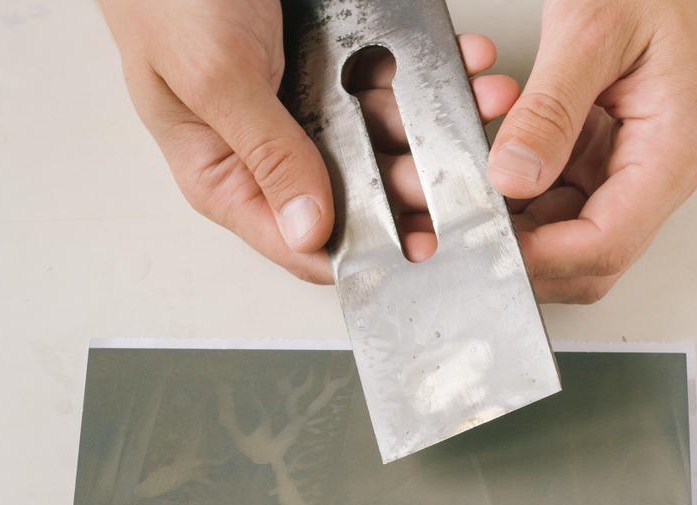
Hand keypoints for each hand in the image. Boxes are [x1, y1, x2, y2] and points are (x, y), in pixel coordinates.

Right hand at [98, 0, 515, 280]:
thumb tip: (309, 231)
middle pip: (354, 193)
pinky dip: (426, 69)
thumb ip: (266, 154)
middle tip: (462, 173)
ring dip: (435, 121)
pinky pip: (387, 77)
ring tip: (482, 102)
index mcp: (223, 172)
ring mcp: (301, 104)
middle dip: (414, 182)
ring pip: (381, 134)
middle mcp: (267, 147)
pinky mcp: (326, 62)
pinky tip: (463, 62)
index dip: (360, 250)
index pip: (296, 241)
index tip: (419, 247)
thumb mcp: (214, 77)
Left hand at [488, 0, 696, 302]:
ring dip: (517, 219)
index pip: (606, 244)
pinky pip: (558, 194)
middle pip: (588, 257)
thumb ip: (550, 109)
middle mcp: (657, 171)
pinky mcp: (606, 153)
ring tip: (474, 185)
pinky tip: (493, 161)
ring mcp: (631, 165)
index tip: (487, 242)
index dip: (542, 258)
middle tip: (469, 227)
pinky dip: (520, 187)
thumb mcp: (593, 30)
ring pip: (566, 231)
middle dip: (527, 253)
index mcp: (672, 152)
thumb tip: (513, 177)